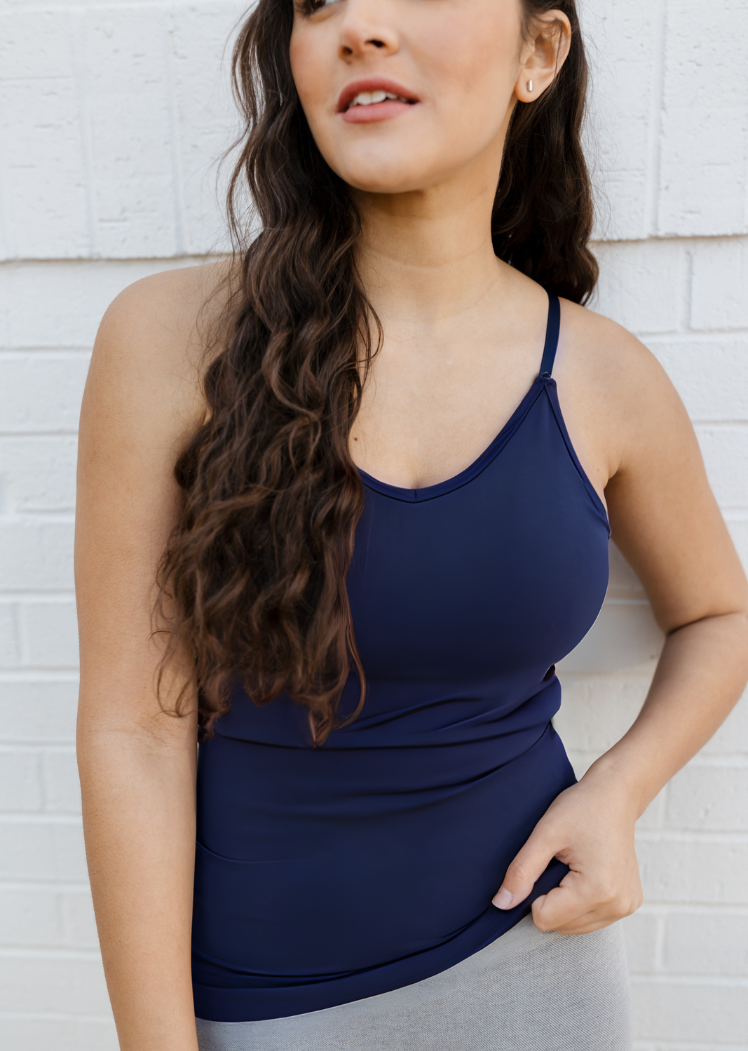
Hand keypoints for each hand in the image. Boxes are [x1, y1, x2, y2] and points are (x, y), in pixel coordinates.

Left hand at [491, 763, 643, 933]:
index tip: (545, 864)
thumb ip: (521, 871)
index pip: (545, 919)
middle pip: (560, 927)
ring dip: (565, 903)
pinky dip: (580, 902)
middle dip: (550, 899)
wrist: (616, 795)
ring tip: (573, 866)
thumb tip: (501, 904)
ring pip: (574, 927)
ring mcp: (626, 907)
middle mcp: (618, 905)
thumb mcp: (545, 834)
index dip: (534, 894)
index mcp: (598, 890)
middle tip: (560, 862)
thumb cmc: (582, 808)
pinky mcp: (629, 904)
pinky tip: (585, 873)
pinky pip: (591, 919)